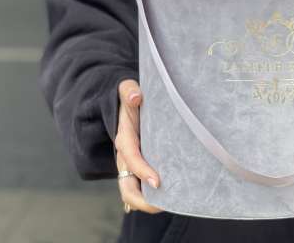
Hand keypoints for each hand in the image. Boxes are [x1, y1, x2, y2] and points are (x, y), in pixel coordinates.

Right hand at [115, 79, 161, 213]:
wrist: (124, 101)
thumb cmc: (130, 96)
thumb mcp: (127, 88)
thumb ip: (129, 91)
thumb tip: (136, 96)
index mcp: (124, 137)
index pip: (131, 158)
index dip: (142, 170)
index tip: (157, 181)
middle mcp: (125, 155)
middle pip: (126, 185)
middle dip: (141, 200)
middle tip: (162, 206)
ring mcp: (131, 162)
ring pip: (133, 190)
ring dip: (147, 202)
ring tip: (169, 205)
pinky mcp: (139, 163)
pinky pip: (141, 184)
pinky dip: (151, 195)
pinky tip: (168, 200)